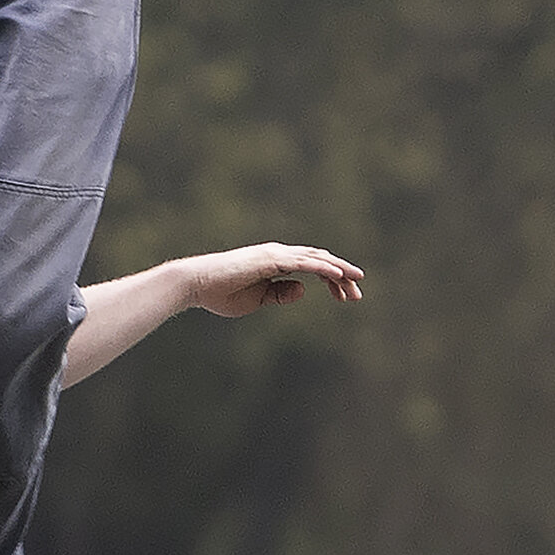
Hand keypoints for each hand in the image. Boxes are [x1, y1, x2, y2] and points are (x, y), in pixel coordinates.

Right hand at [185, 241, 364, 315]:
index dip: (333, 281)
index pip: (312, 267)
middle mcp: (278, 254)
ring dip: (338, 271)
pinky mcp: (270, 260)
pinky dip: (323, 268)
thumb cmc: (220, 294)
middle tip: (358, 295)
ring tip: (357, 282)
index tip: (346, 297)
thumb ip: (279, 295)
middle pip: (319, 261)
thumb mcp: (257, 300)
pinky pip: (303, 263)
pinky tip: (339, 276)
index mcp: (275, 263)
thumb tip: (303, 291)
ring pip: (316, 259)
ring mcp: (274, 255)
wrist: (196, 285)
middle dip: (342, 276)